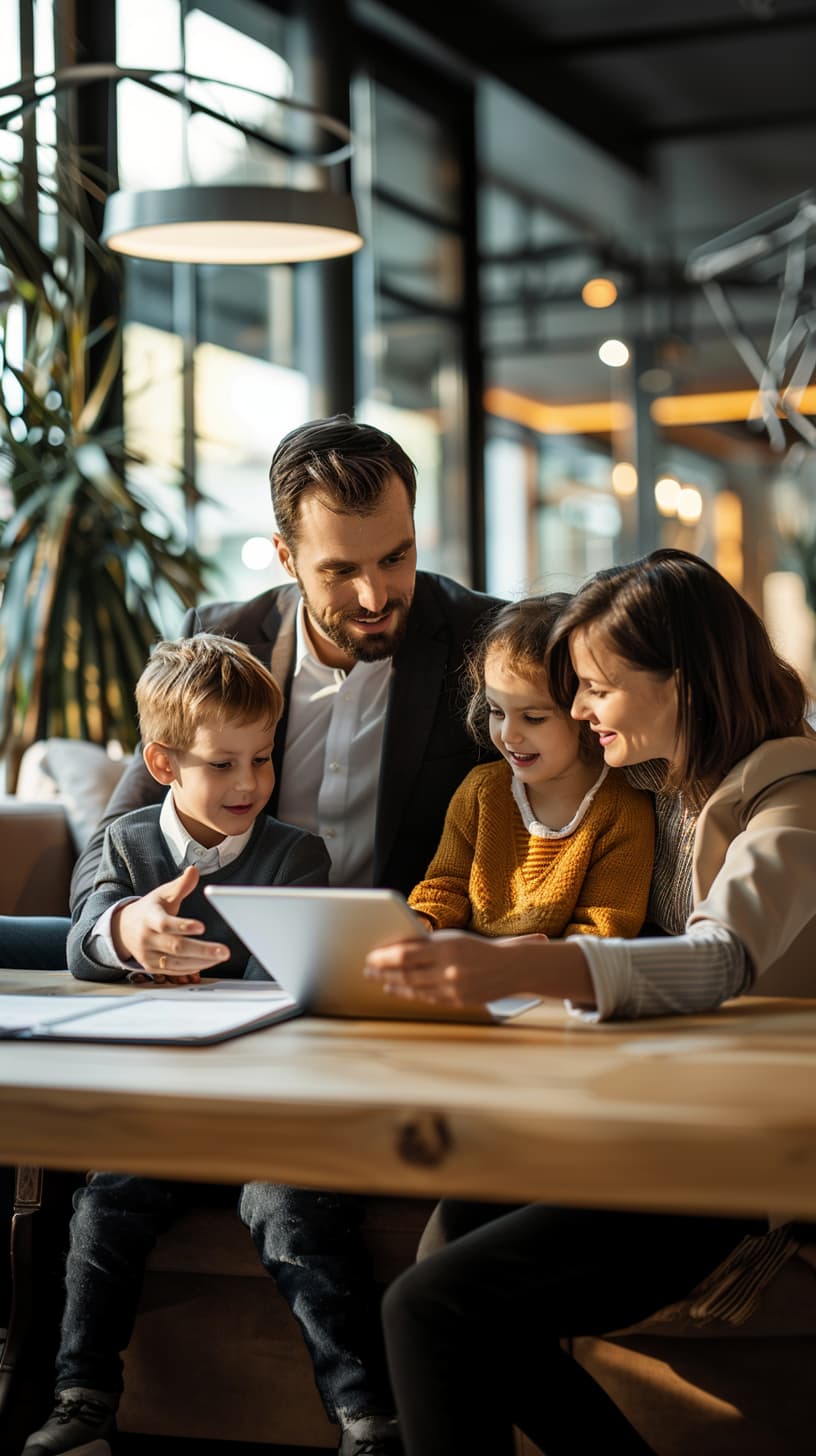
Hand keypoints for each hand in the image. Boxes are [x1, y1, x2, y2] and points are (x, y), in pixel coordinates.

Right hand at [112, 865, 229, 982]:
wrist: (124, 929)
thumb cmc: (150, 910)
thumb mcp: (163, 894)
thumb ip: (181, 885)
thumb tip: (194, 870)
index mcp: (149, 917)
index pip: (165, 924)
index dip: (183, 926)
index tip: (202, 927)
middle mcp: (147, 939)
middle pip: (176, 947)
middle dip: (202, 950)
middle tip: (224, 951)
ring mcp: (149, 956)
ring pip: (176, 963)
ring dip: (201, 961)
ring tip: (220, 957)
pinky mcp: (152, 968)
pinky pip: (174, 972)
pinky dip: (192, 969)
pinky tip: (208, 963)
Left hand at [364, 929, 534, 1007]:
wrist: (513, 968)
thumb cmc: (480, 948)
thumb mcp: (454, 939)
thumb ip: (428, 945)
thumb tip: (396, 950)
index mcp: (447, 948)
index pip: (406, 954)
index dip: (384, 958)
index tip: (370, 957)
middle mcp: (449, 970)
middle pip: (406, 974)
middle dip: (384, 973)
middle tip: (368, 971)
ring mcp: (454, 989)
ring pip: (415, 989)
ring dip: (394, 986)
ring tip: (381, 982)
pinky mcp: (458, 1002)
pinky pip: (429, 999)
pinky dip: (413, 995)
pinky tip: (402, 991)